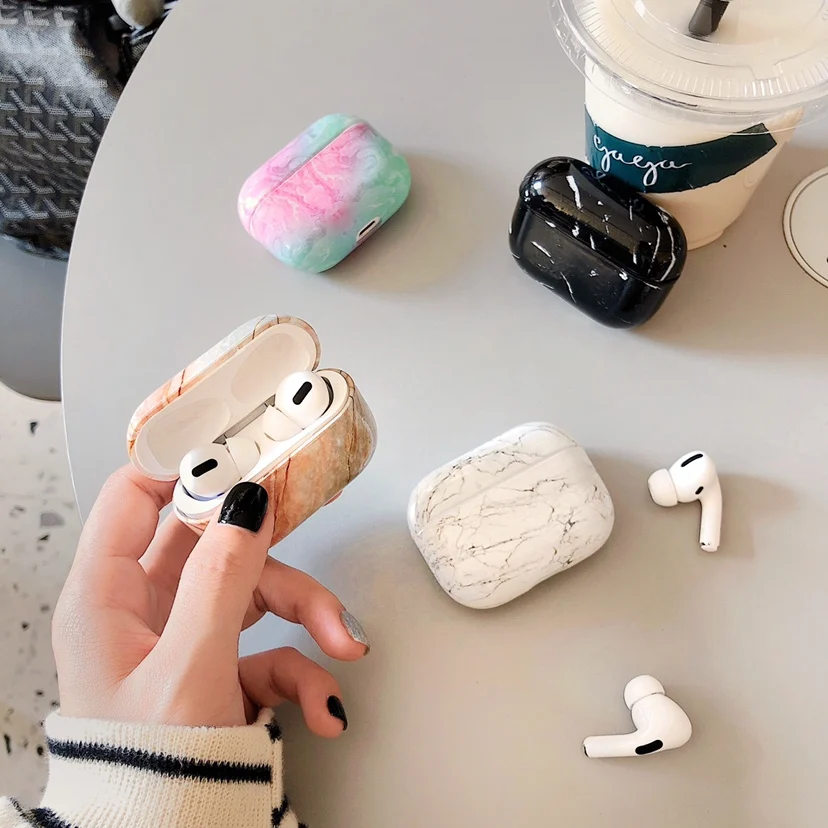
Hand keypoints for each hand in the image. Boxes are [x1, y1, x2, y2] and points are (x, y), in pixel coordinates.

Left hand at [52, 466, 368, 732]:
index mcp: (106, 597)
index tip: (236, 447)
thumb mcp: (188, 667)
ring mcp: (186, 638)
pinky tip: (322, 705)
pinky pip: (268, 647)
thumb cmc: (150, 769)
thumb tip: (246, 501)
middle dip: (272, 553)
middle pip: (213, 544)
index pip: (132, 498)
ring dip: (306, 615)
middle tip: (310, 529)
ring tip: (343, 647)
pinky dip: (302, 669)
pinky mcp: (220, 669)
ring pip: (253, 592)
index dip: (180, 468)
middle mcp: (143, 609)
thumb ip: (220, 578)